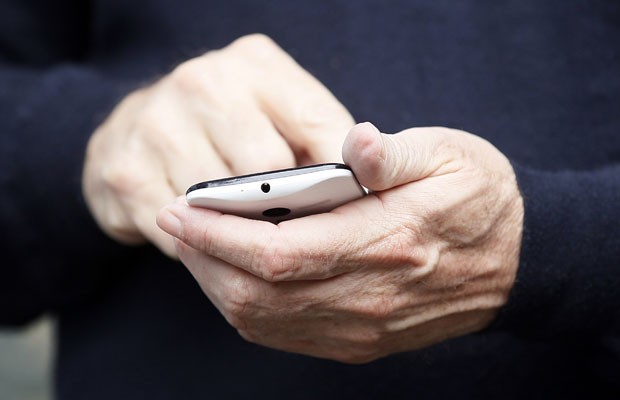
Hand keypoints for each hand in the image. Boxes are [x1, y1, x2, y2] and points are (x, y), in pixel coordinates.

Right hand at [82, 34, 352, 255]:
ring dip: (243, 233)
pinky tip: (209, 238)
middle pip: (270, 172)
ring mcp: (158, 124)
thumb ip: (321, 139)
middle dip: (288, 211)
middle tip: (299, 234)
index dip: (343, 181)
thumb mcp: (277, 112)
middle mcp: (204, 82)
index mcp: (256, 64)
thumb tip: (361, 184)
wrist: (139, 127)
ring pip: (226, 208)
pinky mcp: (126, 171)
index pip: (319, 128)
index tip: (355, 215)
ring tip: (252, 237)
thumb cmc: (228, 126)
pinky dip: (203, 247)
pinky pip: (184, 234)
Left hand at [157, 122, 523, 362]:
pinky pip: (284, 334)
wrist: (516, 263)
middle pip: (258, 294)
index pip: (279, 252)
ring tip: (196, 246)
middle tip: (175, 222)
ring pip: (263, 320)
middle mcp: (368, 296)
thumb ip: (395, 153)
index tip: (181, 208)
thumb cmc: (480, 201)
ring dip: (217, 284)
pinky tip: (234, 277)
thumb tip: (354, 142)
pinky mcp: (360, 341)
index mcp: (386, 242)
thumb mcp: (450, 157)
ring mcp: (362, 327)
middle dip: (203, 258)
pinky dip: (246, 307)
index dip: (219, 234)